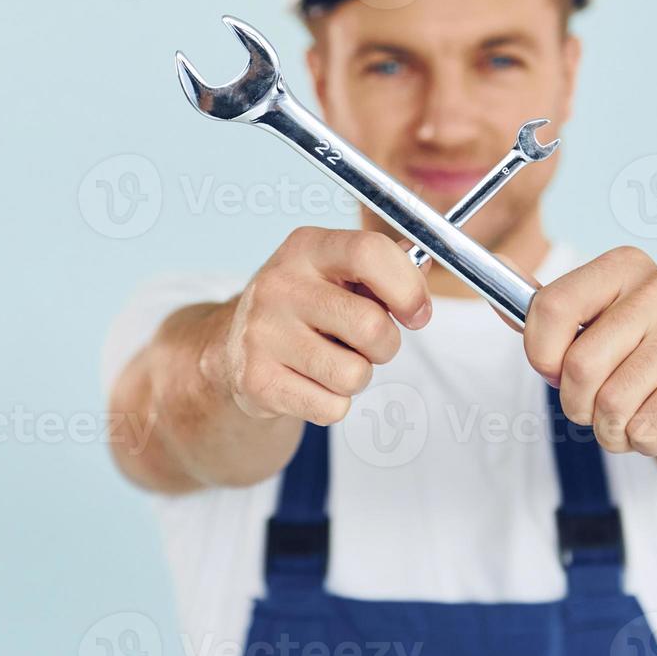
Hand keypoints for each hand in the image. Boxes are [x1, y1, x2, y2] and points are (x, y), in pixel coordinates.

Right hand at [216, 227, 431, 425]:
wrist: (233, 347)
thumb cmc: (303, 306)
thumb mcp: (336, 272)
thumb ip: (384, 266)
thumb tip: (422, 266)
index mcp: (307, 247)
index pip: (369, 253)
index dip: (408, 288)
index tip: (418, 313)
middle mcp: (279, 285)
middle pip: (371, 326)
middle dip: (385, 345)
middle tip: (366, 344)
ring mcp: (263, 333)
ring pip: (355, 375)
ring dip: (357, 377)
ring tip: (332, 361)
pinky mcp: (257, 381)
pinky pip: (332, 408)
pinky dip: (333, 404)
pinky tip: (309, 382)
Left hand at [522, 246, 656, 466]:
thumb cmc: (638, 368)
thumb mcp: (587, 333)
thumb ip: (542, 309)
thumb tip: (498, 267)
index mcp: (625, 265)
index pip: (550, 307)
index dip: (542, 355)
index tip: (557, 368)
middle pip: (578, 364)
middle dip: (578, 402)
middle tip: (602, 401)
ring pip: (611, 402)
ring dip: (612, 427)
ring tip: (637, 412)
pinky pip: (643, 427)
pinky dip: (642, 440)